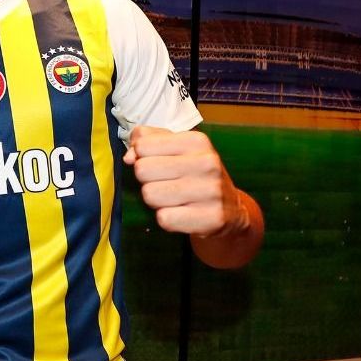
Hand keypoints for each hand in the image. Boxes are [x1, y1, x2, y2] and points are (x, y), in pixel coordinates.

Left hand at [123, 126, 245, 236]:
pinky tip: (181, 214)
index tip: (158, 164)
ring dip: (156, 201)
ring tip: (173, 199)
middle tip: (165, 184)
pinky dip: (167, 219)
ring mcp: (211, 191)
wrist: (231, 209)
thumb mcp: (176, 149)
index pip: (142, 145)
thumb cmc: (194, 174)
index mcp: (196, 141)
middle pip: (142, 170)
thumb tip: (129, 156)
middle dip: (147, 181)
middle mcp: (207, 162)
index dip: (142, 158)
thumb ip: (147, 141)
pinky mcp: (211, 218)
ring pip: (150, 195)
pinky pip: (164, 218)